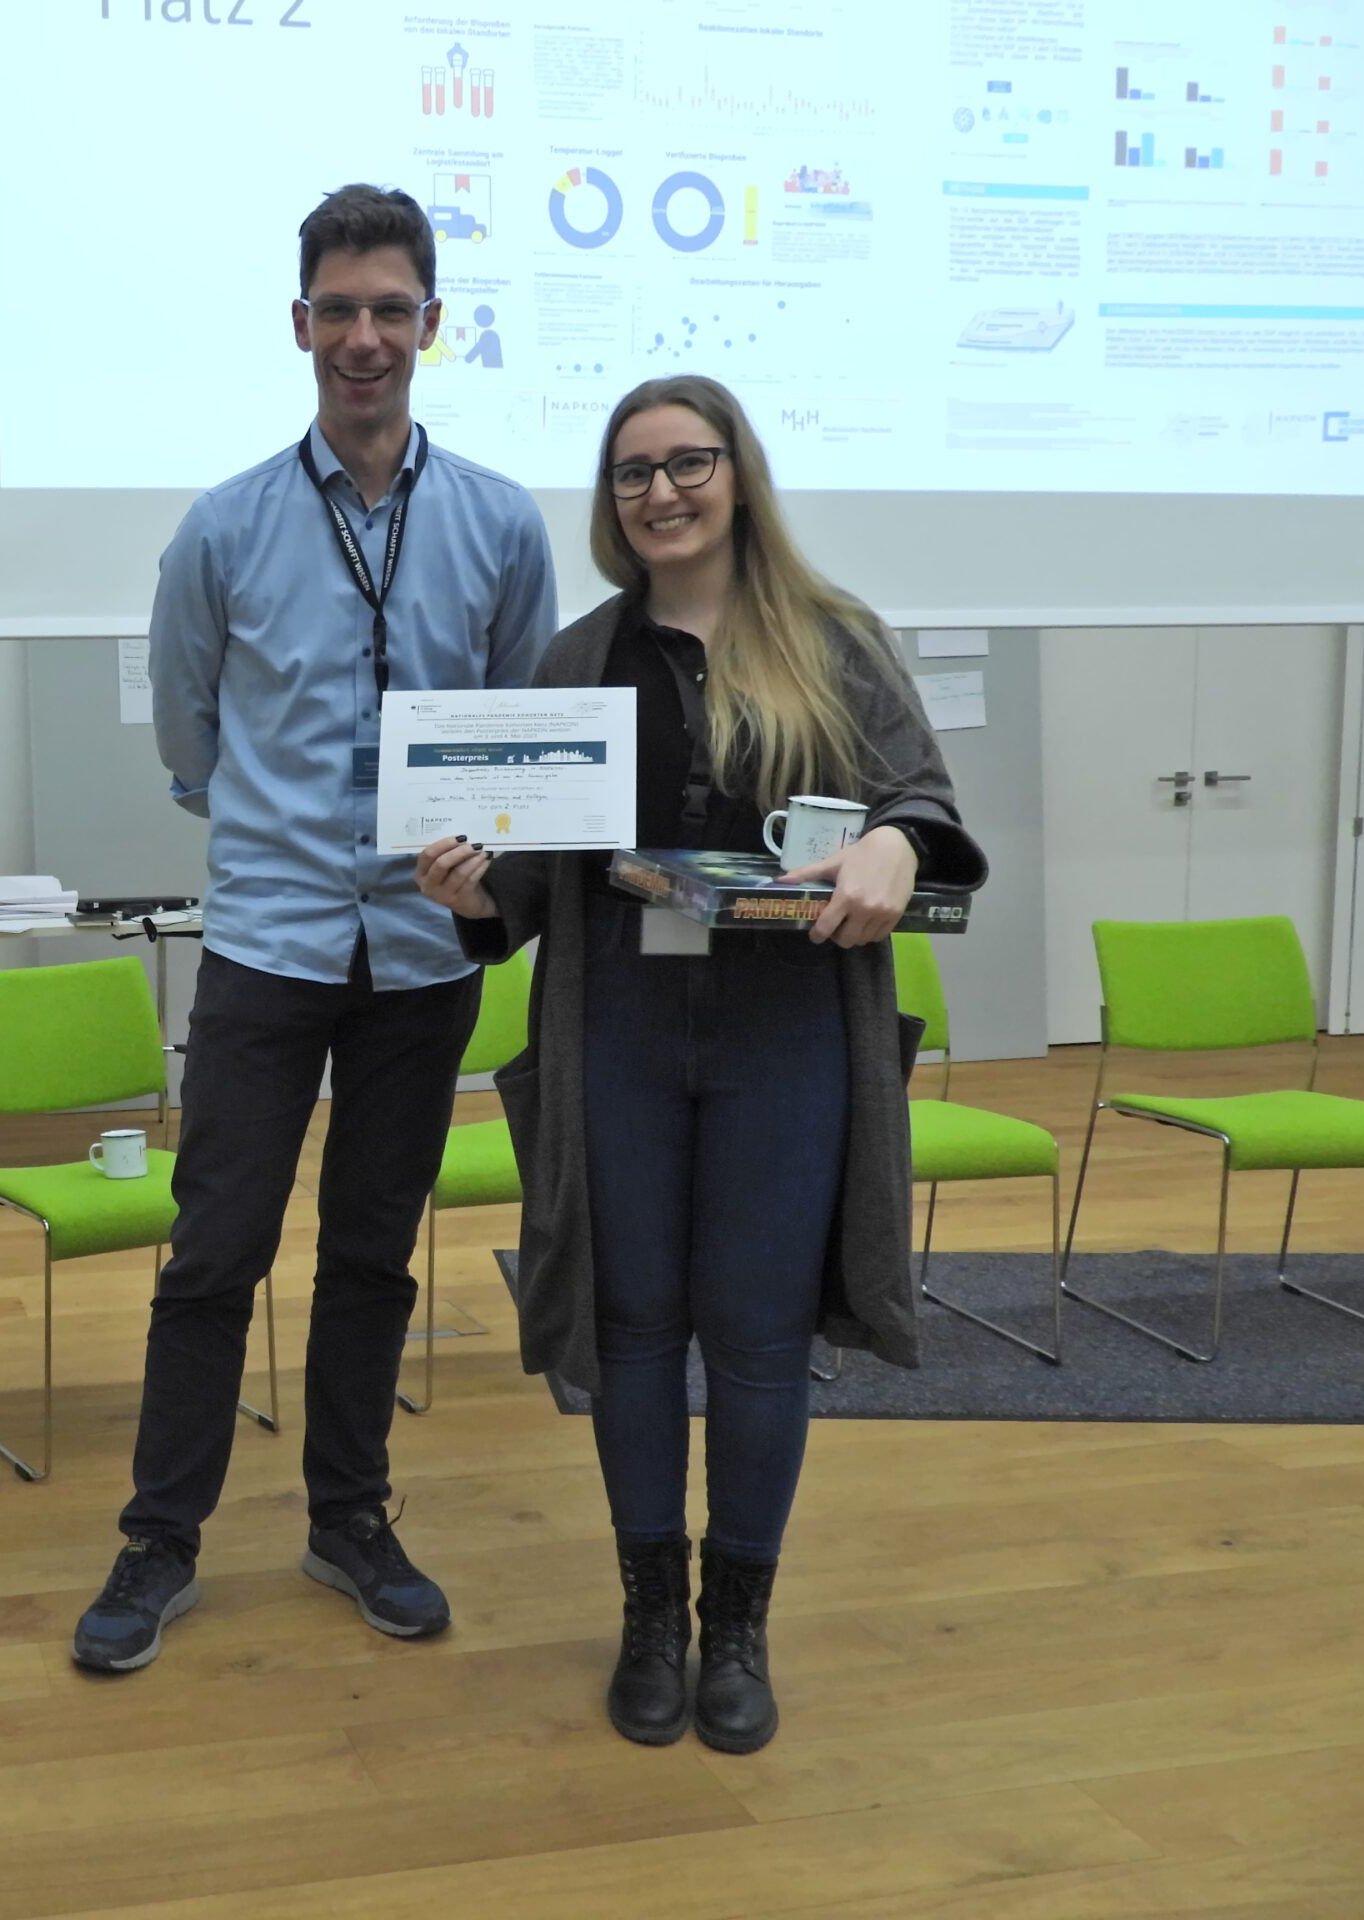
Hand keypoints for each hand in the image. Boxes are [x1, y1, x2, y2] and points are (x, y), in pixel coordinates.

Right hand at [415, 836, 499, 918]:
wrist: (467, 903)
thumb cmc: (454, 877)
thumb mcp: (446, 866)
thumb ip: (447, 853)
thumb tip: (463, 838)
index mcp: (421, 872)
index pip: (427, 855)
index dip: (443, 844)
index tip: (460, 837)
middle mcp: (428, 885)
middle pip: (441, 864)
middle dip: (459, 852)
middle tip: (474, 845)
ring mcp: (443, 895)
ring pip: (458, 873)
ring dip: (473, 860)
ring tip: (483, 852)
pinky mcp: (459, 900)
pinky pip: (470, 880)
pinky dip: (479, 868)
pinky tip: (486, 861)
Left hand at [781, 825, 917, 946]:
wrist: (896, 846)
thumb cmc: (861, 854)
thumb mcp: (832, 862)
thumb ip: (806, 874)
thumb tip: (779, 880)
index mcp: (846, 896)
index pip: (826, 928)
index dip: (817, 935)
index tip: (816, 934)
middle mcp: (864, 909)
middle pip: (845, 940)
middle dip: (836, 936)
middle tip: (836, 926)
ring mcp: (882, 914)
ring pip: (863, 940)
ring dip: (854, 935)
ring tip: (851, 923)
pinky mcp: (896, 915)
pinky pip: (879, 936)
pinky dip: (870, 933)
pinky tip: (866, 921)